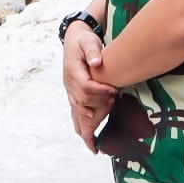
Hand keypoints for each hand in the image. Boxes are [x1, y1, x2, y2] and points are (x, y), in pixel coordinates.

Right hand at [62, 24, 115, 153]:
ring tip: (94, 143)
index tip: (113, 91)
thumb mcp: (88, 40)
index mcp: (73, 71)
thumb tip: (97, 62)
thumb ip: (92, 50)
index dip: (100, 92)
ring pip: (75, 112)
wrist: (74, 38)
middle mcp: (69, 84)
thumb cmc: (83, 40)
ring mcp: (70, 90)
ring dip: (85, 125)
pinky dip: (81, 127)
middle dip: (98, 106)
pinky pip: (75, 113)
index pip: (85, 87)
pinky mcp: (74, 94)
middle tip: (113, 102)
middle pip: (81, 102)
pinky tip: (89, 139)